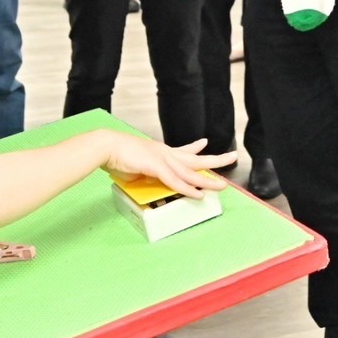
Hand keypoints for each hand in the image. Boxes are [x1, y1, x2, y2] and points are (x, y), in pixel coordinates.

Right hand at [97, 131, 233, 198]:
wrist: (106, 147)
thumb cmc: (116, 155)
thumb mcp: (136, 164)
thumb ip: (146, 172)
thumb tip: (147, 179)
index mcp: (159, 151)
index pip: (182, 149)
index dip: (195, 148)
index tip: (204, 143)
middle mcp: (165, 152)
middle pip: (195, 158)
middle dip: (214, 160)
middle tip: (231, 156)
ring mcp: (162, 158)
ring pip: (190, 172)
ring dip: (207, 180)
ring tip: (221, 186)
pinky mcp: (156, 166)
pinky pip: (176, 181)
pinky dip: (188, 189)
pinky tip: (198, 194)